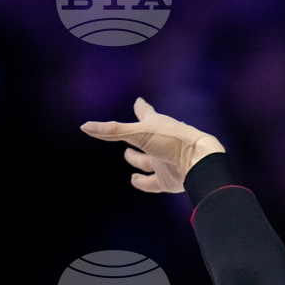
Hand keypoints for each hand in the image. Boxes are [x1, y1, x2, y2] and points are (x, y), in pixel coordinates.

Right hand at [80, 97, 225, 192]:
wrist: (199, 162)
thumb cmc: (172, 140)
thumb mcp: (138, 133)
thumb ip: (112, 131)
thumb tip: (84, 126)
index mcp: (157, 125)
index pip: (146, 112)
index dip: (141, 108)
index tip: (139, 102)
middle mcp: (161, 142)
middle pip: (145, 138)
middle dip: (135, 136)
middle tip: (127, 134)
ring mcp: (165, 161)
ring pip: (147, 161)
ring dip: (137, 160)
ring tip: (128, 156)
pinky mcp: (169, 180)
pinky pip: (152, 182)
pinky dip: (142, 182)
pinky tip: (134, 180)